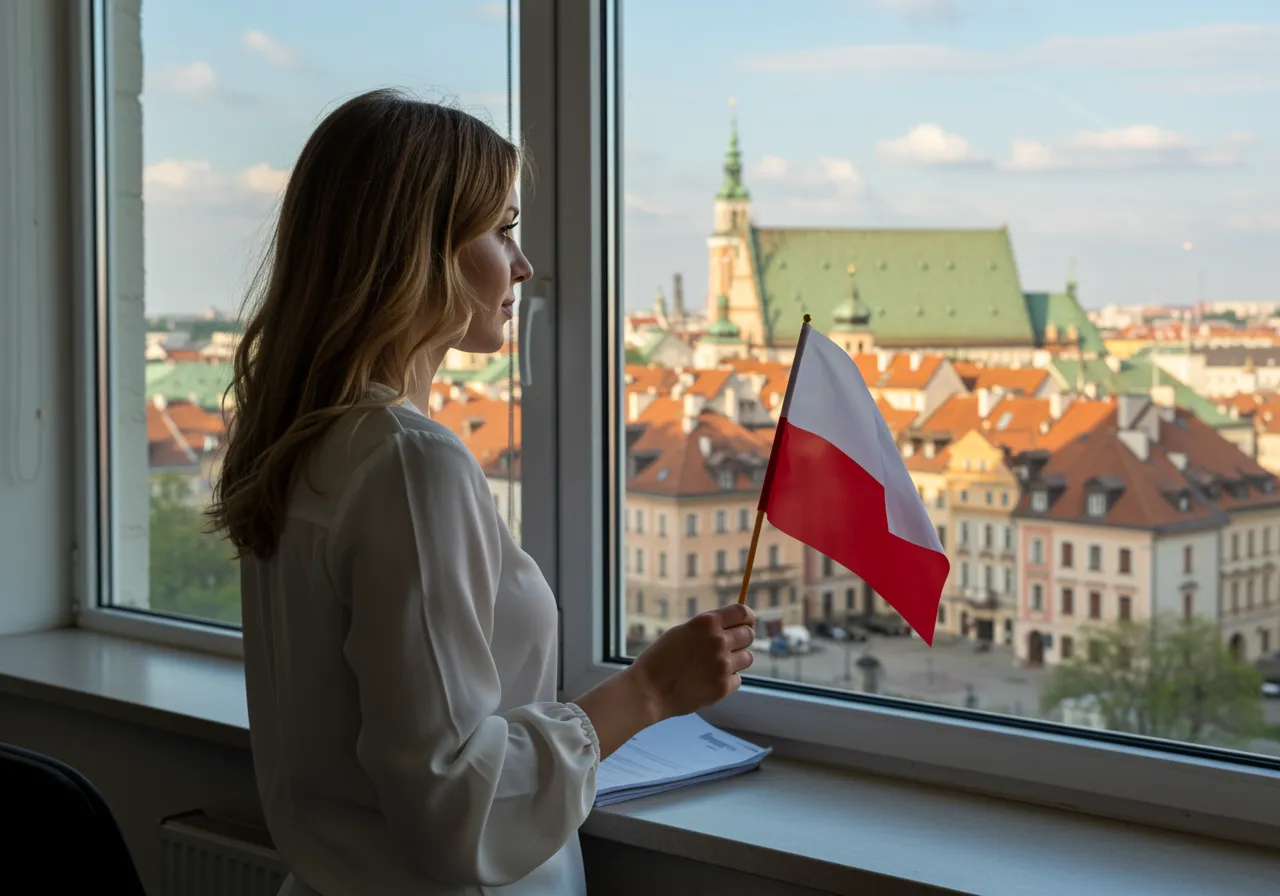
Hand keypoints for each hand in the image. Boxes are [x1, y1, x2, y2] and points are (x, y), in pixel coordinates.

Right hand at [628, 604, 756, 720]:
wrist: (648, 689)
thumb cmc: (661, 658)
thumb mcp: (683, 631)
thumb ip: (709, 628)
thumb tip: (733, 626)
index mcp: (707, 622)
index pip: (743, 613)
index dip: (747, 618)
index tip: (746, 624)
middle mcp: (719, 641)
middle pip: (749, 635)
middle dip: (741, 640)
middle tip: (727, 647)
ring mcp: (723, 665)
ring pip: (747, 658)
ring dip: (736, 660)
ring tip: (715, 665)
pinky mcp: (723, 687)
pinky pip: (737, 679)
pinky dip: (727, 680)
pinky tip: (708, 680)